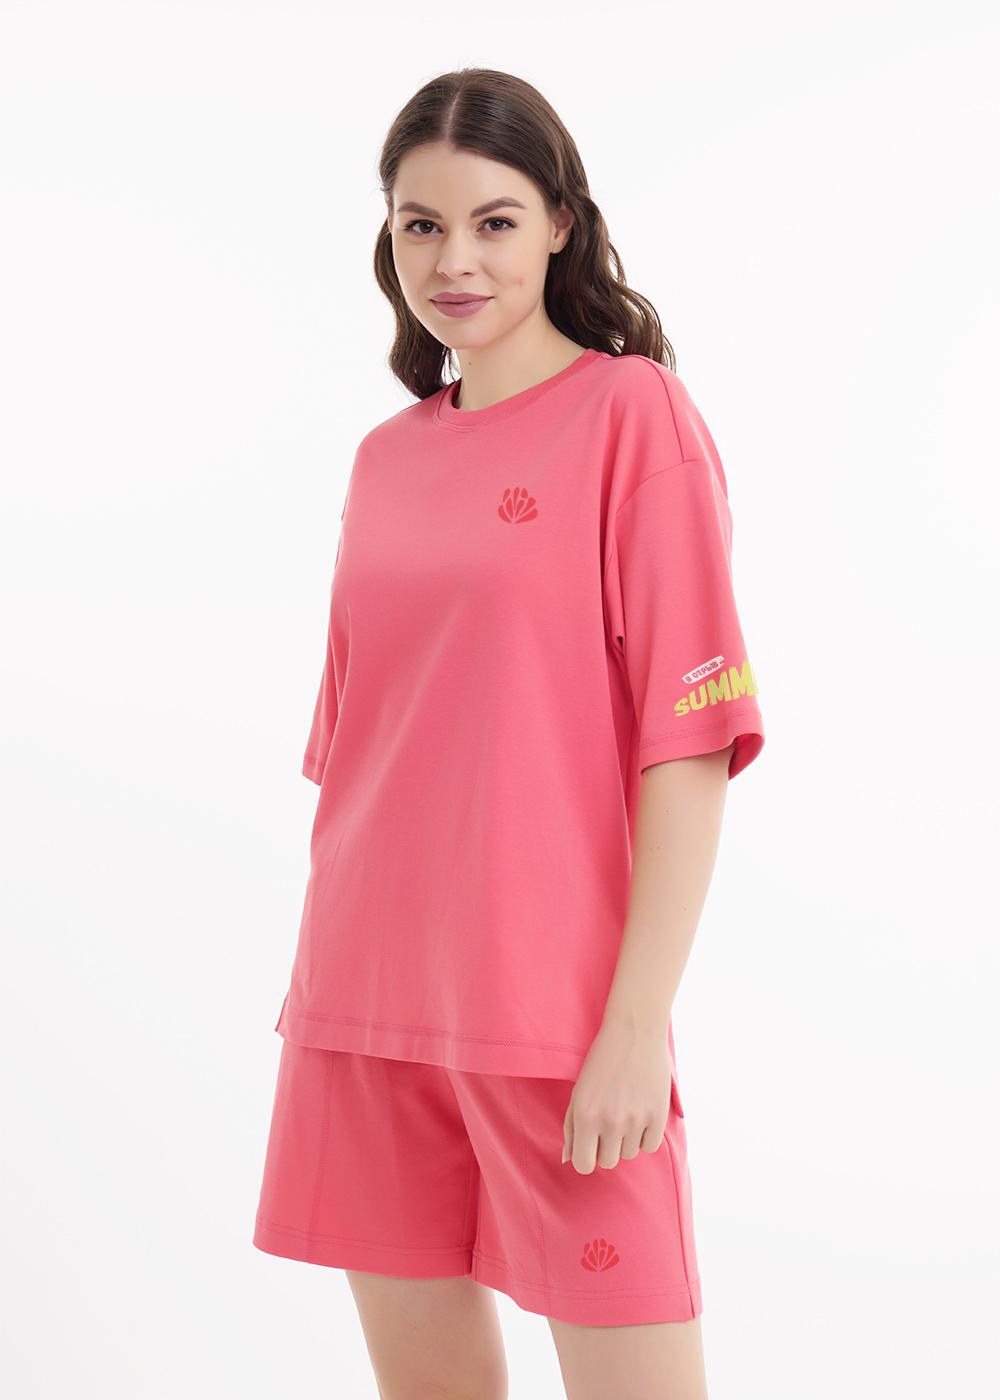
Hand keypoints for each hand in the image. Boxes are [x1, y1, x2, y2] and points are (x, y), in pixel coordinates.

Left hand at [561, 1017, 672, 1172]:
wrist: (634, 1032)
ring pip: (629, 1154)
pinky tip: (641, 1114)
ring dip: (627, 1140)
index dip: (587, 1156)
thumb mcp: (578, 1091)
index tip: (591, 1143)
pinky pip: (650, 1146)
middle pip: (608, 1162)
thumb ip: (571, 1126)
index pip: (583, 1165)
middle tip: (609, 1122)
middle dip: (607, 1147)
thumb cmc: (602, 1060)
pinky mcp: (658, 1115)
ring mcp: (635, 1120)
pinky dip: (646, 1136)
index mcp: (585, 1115)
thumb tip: (568, 1158)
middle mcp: (609, 1121)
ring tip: (626, 1111)